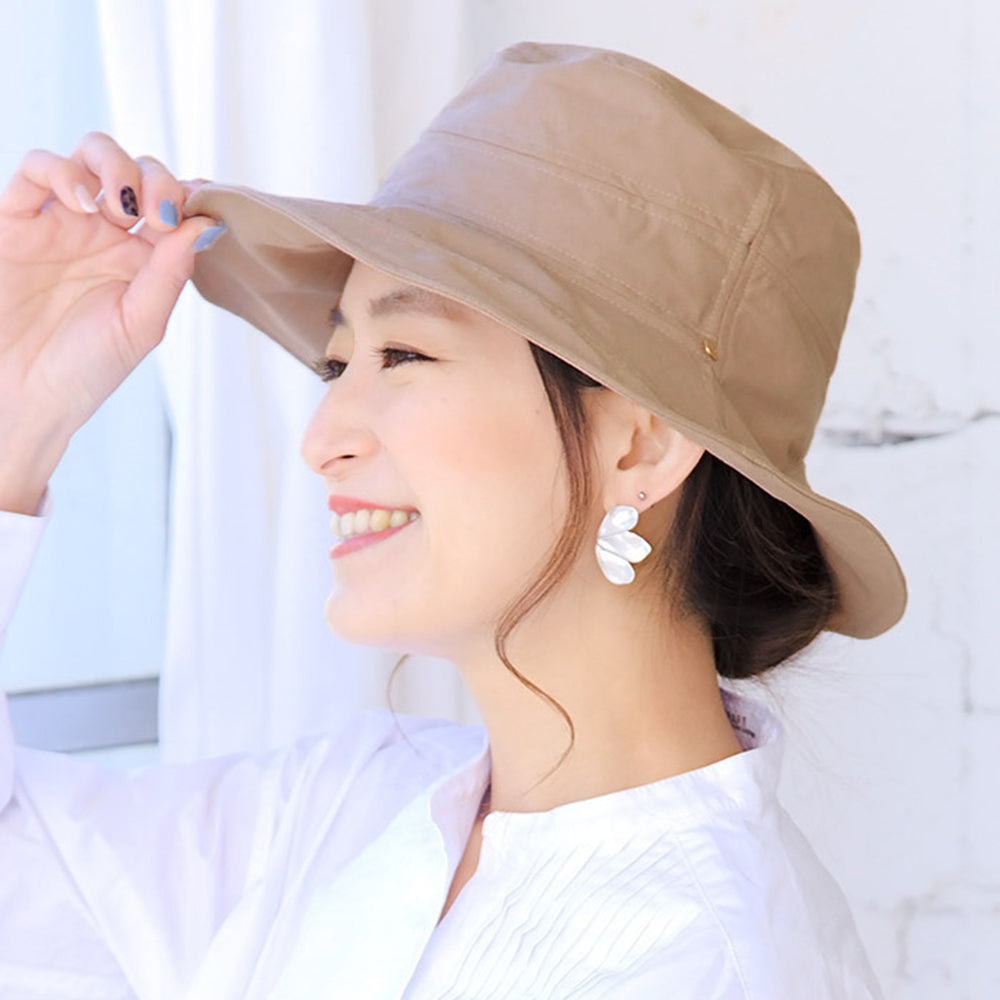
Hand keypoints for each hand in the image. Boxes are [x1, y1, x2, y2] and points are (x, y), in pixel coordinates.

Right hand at [0, 132, 218, 512]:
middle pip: (137, 169)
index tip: (199, 209)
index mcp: (142, 256)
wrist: (23, 395)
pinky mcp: (17, 218)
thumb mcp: (140, 325)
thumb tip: (204, 224)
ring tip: (124, 209)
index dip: (188, 196)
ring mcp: (63, 220)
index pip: (172, 203)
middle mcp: (106, 231)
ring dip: (114, 166)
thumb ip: (170, 273)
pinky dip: (62, 172)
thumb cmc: (84, 369)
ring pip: (91, 154)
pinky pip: (37, 169)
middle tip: (159, 215)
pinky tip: (83, 203)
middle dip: (155, 179)